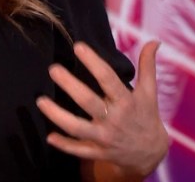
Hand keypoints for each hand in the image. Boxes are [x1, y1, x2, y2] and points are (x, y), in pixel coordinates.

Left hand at [36, 41, 168, 179]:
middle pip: (88, 101)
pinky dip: (64, 145)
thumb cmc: (146, 116)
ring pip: (77, 128)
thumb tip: (154, 41)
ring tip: (40, 101)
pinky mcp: (98, 152)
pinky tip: (49, 136)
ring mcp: (105, 137)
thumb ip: (148, 66)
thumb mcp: (149, 92)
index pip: (108, 79)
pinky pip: (79, 150)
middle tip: (53, 69)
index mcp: (126, 101)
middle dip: (70, 85)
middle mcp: (114, 119)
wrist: (150, 153)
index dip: (93, 62)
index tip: (78, 46)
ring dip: (57, 116)